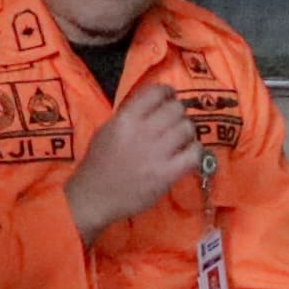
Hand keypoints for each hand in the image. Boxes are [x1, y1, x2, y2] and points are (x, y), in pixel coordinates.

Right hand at [64, 83, 205, 236]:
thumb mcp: (107, 130)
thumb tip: (153, 106)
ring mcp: (157, 153)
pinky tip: (188, 155)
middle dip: (178, 114)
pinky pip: (194, 154)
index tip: (170, 97)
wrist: (94, 197)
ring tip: (182, 140)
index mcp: (125, 118)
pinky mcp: (167, 173)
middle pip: (176, 109)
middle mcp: (143, 131)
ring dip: (187, 133)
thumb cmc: (98, 164)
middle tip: (175, 123)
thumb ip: (129, 116)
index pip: (156, 92)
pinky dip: (195, 152)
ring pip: (187, 128)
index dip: (168, 92)